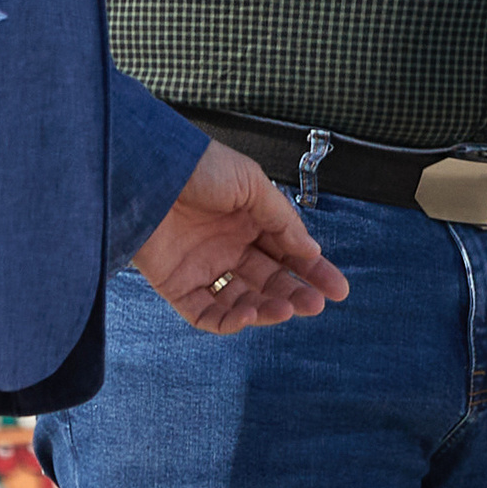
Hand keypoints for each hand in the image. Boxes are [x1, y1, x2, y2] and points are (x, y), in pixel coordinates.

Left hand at [134, 140, 351, 331]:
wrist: (148, 172)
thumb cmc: (199, 167)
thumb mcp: (252, 184)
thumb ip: (282, 220)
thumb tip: (311, 251)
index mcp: (248, 220)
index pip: (288, 253)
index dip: (313, 271)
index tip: (338, 290)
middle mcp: (228, 246)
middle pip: (269, 281)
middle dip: (294, 294)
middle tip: (314, 305)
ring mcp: (203, 267)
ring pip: (242, 301)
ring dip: (266, 309)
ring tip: (284, 310)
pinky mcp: (176, 285)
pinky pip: (206, 313)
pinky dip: (228, 320)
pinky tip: (248, 314)